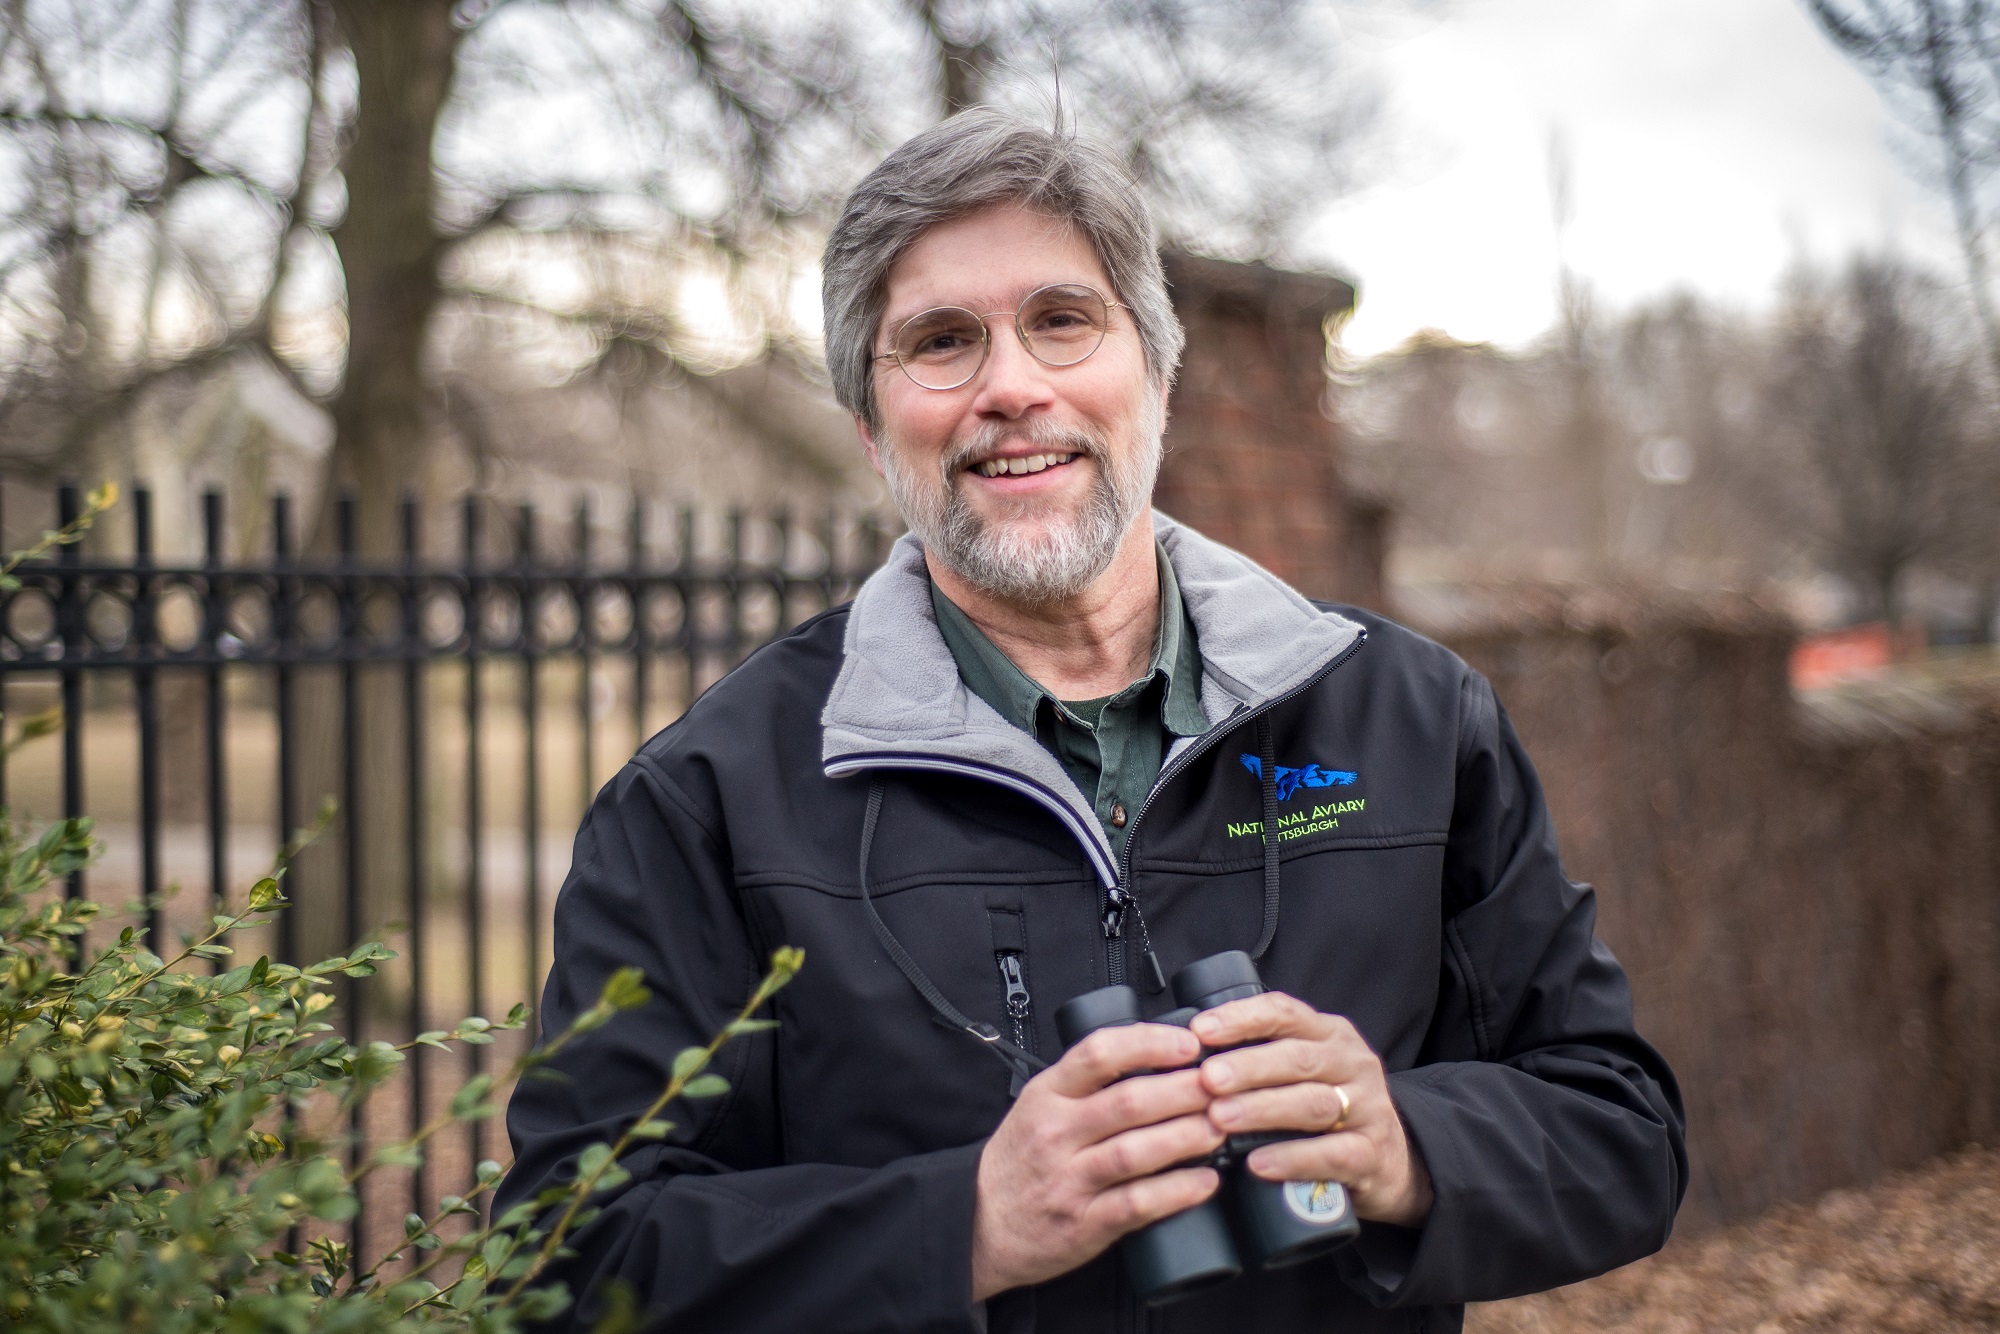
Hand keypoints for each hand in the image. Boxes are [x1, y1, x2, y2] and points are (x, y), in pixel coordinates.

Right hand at [970, 1023, 1224, 1300]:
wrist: (978, 1223)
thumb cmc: (1020, 1160)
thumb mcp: (1040, 1104)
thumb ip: (1088, 1082)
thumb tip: (1159, 1057)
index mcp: (1047, 1094)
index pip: (1099, 1053)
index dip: (1150, 1044)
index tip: (1189, 1044)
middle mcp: (1056, 1133)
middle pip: (1129, 1102)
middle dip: (1185, 1091)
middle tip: (1222, 1087)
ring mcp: (1068, 1180)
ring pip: (1136, 1152)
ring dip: (1187, 1137)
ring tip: (1220, 1128)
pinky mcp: (1082, 1224)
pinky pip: (1136, 1204)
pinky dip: (1176, 1192)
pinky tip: (1205, 1182)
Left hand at [1191, 992, 1432, 1227]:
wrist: (1390, 1164)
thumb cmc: (1326, 1111)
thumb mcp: (1303, 1072)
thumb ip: (1260, 1058)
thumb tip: (1185, 1056)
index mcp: (1330, 1034)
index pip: (1285, 1013)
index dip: (1242, 1018)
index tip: (1200, 1029)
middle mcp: (1353, 1064)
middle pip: (1298, 1058)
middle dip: (1248, 1067)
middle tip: (1207, 1079)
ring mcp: (1369, 1109)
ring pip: (1313, 1103)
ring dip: (1263, 1109)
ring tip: (1221, 1118)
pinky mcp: (1372, 1155)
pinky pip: (1333, 1155)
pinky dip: (1293, 1159)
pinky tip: (1258, 1164)